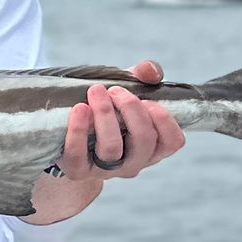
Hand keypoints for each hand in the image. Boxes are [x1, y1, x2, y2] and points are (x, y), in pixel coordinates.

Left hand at [27, 63, 186, 224]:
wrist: (67, 135)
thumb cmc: (107, 112)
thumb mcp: (128, 90)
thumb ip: (144, 76)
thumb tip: (148, 70)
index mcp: (152, 147)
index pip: (173, 142)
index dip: (164, 119)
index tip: (147, 100)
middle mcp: (133, 163)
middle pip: (143, 141)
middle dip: (131, 109)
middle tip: (116, 90)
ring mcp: (106, 171)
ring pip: (112, 148)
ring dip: (105, 114)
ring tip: (96, 91)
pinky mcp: (77, 170)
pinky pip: (78, 155)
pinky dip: (78, 130)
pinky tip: (79, 108)